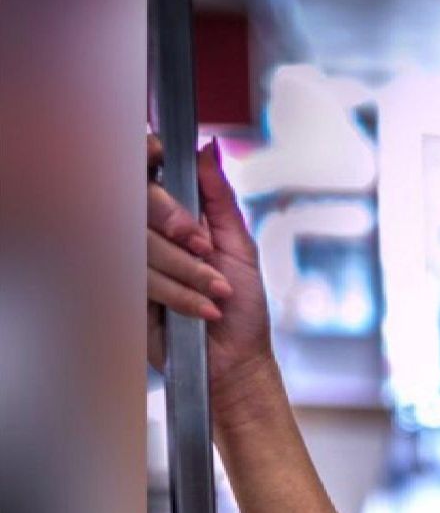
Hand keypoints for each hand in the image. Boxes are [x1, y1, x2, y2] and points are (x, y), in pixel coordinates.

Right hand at [147, 130, 274, 391]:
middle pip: (139, 203)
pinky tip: (200, 312)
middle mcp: (150, 234)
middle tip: (205, 250)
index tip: (169, 170)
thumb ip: (220, 199)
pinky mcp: (124, 292)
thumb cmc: (242, 311)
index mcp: (176, 216)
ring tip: (216, 295)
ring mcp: (134, 262)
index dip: (152, 165)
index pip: (148, 174)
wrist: (234, 364)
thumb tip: (207, 148)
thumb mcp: (241, 248)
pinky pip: (138, 278)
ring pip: (140, 243)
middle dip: (177, 227)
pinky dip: (176, 295)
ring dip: (186, 272)